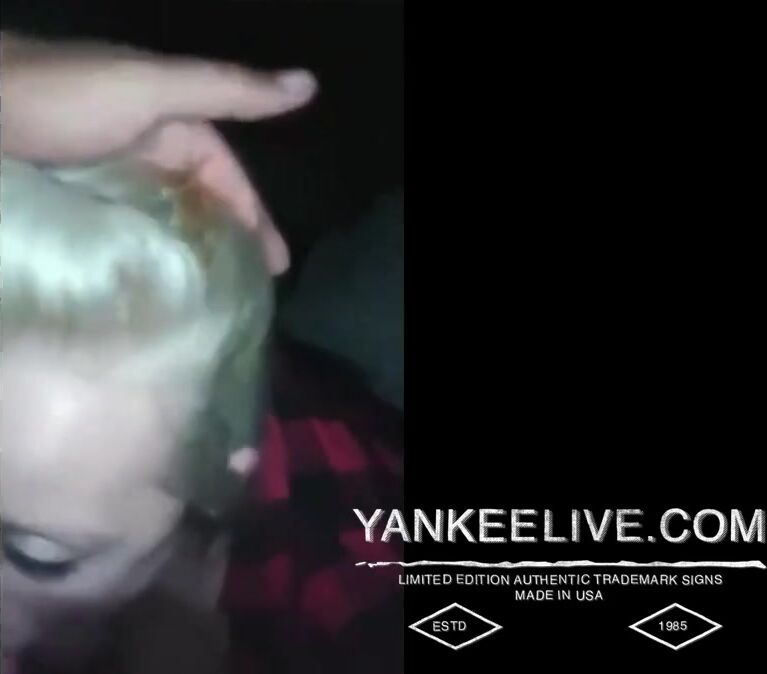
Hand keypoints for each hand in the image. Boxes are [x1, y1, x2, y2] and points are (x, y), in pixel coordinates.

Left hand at [0, 32, 317, 273]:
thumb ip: (226, 90)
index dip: (254, 217)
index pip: (225, 176)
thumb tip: (309, 85)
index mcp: (167, 124)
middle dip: (227, 244)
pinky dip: (145, 259)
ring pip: (163, 223)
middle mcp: (141, 152)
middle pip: (198, 204)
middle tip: (249, 294)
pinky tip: (155, 288)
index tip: (275, 267)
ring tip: (209, 302)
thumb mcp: (150, 89)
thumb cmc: (59, 96)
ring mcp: (106, 180)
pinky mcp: (75, 205)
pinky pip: (124, 236)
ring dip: (188, 256)